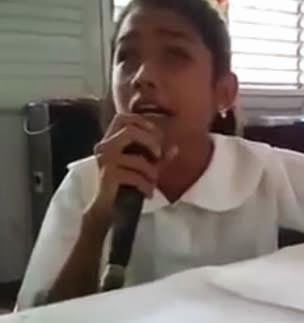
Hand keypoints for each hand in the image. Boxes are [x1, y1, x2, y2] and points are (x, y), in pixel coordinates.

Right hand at [85, 113, 177, 233]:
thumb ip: (159, 157)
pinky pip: (135, 176)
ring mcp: (104, 161)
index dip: (142, 122)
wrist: (109, 209)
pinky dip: (146, 185)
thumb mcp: (146, 167)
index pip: (122, 117)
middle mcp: (104, 146)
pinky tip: (148, 193)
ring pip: (137, 158)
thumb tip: (175, 148)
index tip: (157, 137)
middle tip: (159, 157)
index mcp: (111, 139)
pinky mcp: (107, 176)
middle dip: (151, 142)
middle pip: (129, 131)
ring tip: (153, 182)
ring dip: (151, 172)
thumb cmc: (127, 184)